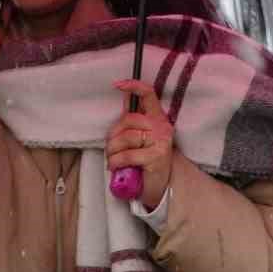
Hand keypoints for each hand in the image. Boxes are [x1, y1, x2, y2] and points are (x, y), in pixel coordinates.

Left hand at [107, 80, 174, 209]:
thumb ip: (132, 117)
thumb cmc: (146, 159)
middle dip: (113, 135)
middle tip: (110, 148)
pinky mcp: (156, 157)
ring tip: (112, 160)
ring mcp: (161, 141)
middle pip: (129, 120)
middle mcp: (162, 127)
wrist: (158, 186)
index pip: (149, 95)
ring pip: (126, 138)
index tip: (117, 85)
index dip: (134, 86)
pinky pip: (128, 154)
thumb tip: (122, 93)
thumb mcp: (140, 136)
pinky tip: (115, 166)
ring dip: (112, 151)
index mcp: (157, 118)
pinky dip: (116, 161)